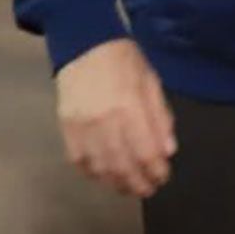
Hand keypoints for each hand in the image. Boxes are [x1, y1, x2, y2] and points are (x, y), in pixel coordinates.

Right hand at [56, 39, 177, 198]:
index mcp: (130, 107)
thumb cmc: (123, 60)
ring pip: (101, 168)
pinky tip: (103, 175)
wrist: (83, 43)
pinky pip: (79, 160)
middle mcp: (105, 122)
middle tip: (148, 189)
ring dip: (117, 183)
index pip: (146, 152)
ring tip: (128, 187)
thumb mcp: (151, 81)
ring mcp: (83, 127)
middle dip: (138, 183)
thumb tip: (168, 151)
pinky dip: (92, 173)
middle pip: (123, 166)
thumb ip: (160, 116)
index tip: (163, 176)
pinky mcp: (66, 128)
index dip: (156, 170)